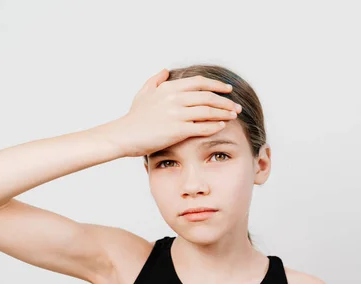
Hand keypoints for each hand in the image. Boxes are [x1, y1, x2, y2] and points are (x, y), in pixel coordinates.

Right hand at [111, 69, 241, 156]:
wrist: (124, 135)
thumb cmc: (134, 117)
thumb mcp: (143, 93)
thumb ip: (156, 80)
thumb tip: (166, 71)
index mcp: (169, 88)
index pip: (199, 82)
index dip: (216, 85)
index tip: (228, 89)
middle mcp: (174, 98)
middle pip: (208, 96)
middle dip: (226, 101)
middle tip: (236, 106)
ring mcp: (176, 114)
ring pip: (208, 111)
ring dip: (224, 113)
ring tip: (233, 116)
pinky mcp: (177, 130)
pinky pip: (202, 127)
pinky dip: (214, 126)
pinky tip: (222, 126)